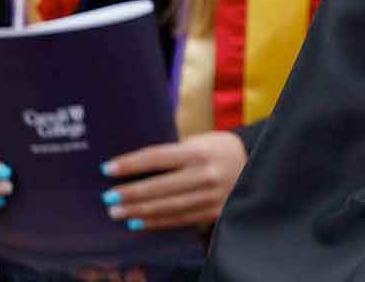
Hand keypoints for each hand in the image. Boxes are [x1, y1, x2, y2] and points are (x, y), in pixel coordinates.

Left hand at [100, 130, 246, 231]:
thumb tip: (135, 166)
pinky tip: (138, 223)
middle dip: (130, 193)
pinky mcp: (214, 211)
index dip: (130, 164)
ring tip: (116, 212)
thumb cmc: (219, 149)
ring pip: (167, 206)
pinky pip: (180, 219)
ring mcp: (211, 195)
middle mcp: (205, 173)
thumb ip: (174, 152)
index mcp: (199, 151)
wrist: (257, 163)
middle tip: (107, 197)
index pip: (157, 157)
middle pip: (159, 186)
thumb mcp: (201, 141)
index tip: (107, 169)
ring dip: (138, 211)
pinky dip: (156, 222)